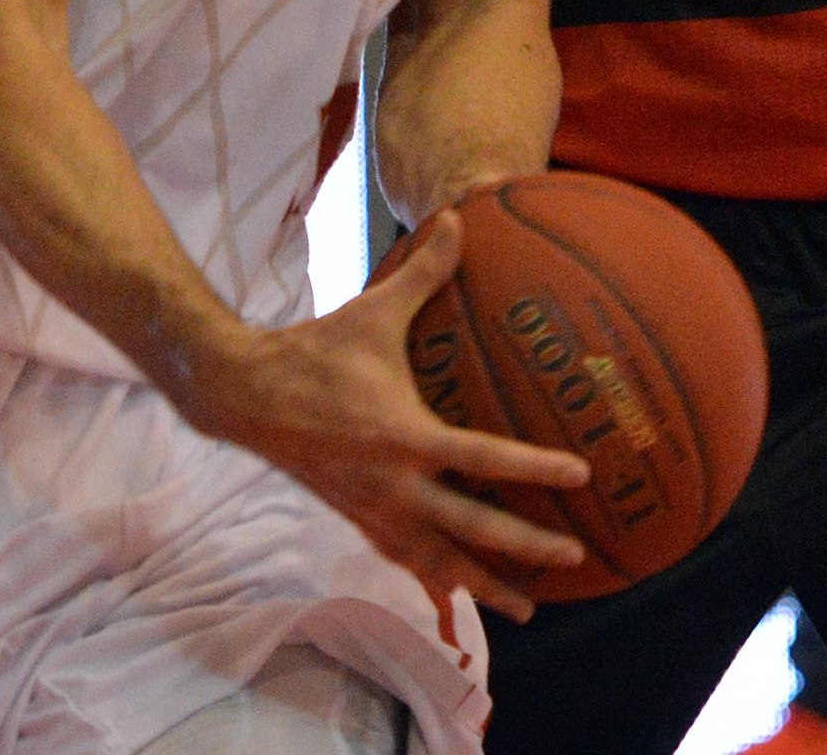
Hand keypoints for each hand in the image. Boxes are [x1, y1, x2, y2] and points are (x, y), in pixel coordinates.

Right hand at [178, 210, 589, 619]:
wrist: (245, 396)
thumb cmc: (315, 351)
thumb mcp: (372, 311)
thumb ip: (423, 273)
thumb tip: (459, 219)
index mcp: (403, 435)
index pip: (483, 457)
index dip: (535, 468)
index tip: (581, 475)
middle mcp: (393, 483)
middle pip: (470, 527)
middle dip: (523, 547)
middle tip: (573, 557)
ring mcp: (373, 508)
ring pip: (437, 560)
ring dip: (482, 584)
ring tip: (525, 608)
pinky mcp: (356, 518)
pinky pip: (402, 559)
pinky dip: (433, 579)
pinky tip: (456, 598)